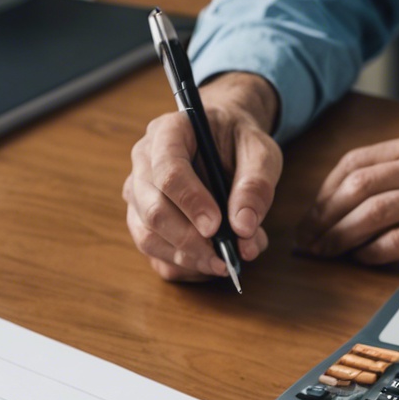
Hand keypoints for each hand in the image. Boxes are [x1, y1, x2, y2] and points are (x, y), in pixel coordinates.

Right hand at [123, 72, 282, 281]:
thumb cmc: (239, 141)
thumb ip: (256, 185)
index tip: (216, 226)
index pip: (167, 171)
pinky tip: (209, 265)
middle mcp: (143, 163)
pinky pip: (153, 254)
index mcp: (167, 133)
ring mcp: (138, 194)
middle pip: (152, 210)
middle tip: (223, 257)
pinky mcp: (143, 220)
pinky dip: (182, 267)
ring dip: (185, 258)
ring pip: (147, 237)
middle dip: (188, 240)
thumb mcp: (260, 152)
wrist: (225, 139)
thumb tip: (244, 227)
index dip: (190, 202)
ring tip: (223, 263)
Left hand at [297, 126, 398, 263]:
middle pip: (357, 188)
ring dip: (341, 236)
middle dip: (323, 217)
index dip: (325, 191)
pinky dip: (375, 251)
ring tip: (326, 253)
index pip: (356, 162)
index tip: (312, 214)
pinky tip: (362, 260)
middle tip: (308, 241)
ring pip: (372, 212)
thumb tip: (364, 192)